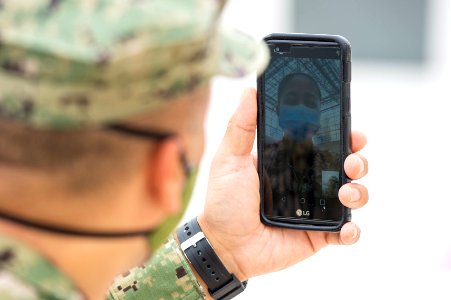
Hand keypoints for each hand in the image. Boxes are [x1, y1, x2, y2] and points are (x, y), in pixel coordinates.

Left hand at [198, 88, 368, 280]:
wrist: (223, 246)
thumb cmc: (223, 202)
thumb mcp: (229, 160)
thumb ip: (241, 127)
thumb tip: (249, 90)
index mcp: (288, 162)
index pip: (322, 143)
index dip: (341, 134)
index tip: (350, 127)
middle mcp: (305, 183)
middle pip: (344, 166)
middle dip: (357, 160)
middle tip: (352, 160)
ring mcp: (314, 210)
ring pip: (352, 196)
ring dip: (359, 191)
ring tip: (347, 193)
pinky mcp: (317, 235)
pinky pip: (344, 233)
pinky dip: (351, 231)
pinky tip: (345, 229)